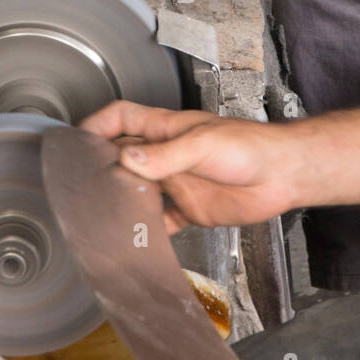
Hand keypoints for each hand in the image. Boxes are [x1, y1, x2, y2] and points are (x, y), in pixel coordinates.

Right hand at [79, 101, 291, 231]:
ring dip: (120, 200)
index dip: (96, 125)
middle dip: (101, 167)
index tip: (75, 142)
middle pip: (122, 156)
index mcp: (165, 129)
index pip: (121, 118)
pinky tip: (135, 240)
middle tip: (79, 186)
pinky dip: (147, 230)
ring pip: (137, 190)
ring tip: (99, 216)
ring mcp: (176, 181)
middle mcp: (166, 154)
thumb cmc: (249, 148)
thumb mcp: (203, 145)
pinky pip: (160, 220)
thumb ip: (165, 156)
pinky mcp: (189, 209)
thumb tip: (125, 161)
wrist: (283, 175)